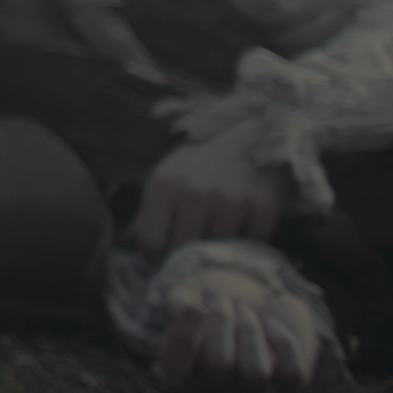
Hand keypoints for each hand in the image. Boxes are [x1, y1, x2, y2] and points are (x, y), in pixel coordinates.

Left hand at [132, 136, 289, 253]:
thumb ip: (147, 212)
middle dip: (183, 255)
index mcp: (165, 184)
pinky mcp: (264, 209)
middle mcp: (197, 193)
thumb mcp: (167, 177)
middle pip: (182, 250)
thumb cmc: (204, 161)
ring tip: (217, 234)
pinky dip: (245, 244)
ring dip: (216, 249)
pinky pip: (250, 246)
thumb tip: (127, 248)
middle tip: (190, 250)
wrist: (257, 136)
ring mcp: (232, 202)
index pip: (150, 240)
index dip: (154, 255)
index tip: (162, 257)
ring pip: (215, 251)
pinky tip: (242, 228)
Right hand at [157, 266, 330, 392]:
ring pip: (256, 373)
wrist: (256, 295)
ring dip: (250, 330)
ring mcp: (251, 387)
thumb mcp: (188, 291)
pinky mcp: (286, 382)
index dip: (185, 338)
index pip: (175, 368)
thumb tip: (192, 312)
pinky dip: (283, 342)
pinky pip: (291, 373)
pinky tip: (271, 323)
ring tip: (244, 310)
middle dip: (221, 320)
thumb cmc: (213, 298)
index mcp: (183, 366)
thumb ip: (178, 303)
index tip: (196, 307)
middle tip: (220, 297)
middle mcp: (215, 384)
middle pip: (218, 364)